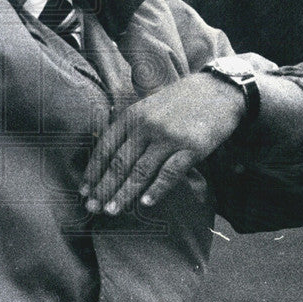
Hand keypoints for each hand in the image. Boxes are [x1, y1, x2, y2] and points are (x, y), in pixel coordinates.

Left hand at [80, 72, 244, 216]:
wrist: (219, 90)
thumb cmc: (181, 101)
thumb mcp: (148, 105)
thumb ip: (131, 127)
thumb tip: (110, 156)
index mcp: (132, 116)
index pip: (106, 148)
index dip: (93, 171)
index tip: (84, 191)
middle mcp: (146, 126)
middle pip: (119, 163)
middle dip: (103, 188)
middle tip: (92, 208)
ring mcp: (169, 137)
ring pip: (140, 171)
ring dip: (124, 193)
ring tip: (111, 211)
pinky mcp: (192, 147)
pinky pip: (170, 172)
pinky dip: (156, 189)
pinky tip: (145, 203)